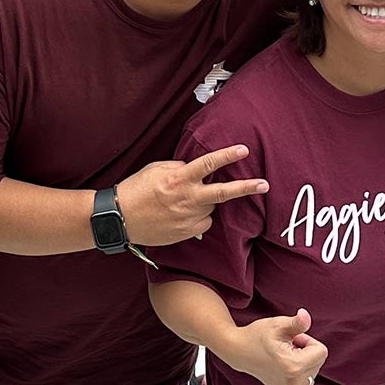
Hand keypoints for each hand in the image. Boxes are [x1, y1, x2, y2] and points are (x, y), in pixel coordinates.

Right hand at [115, 145, 267, 246]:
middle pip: (223, 193)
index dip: (227, 156)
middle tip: (264, 185)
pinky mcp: (186, 233)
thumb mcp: (156, 169)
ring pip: (210, 208)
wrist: (119, 219)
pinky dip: (199, 218)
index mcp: (179, 179)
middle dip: (246, 188)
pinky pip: (203, 223)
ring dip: (206, 202)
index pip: (208, 164)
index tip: (243, 150)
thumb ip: (179, 167)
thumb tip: (195, 168)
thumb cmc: (135, 190)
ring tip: (184, 201)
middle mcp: (187, 199)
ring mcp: (187, 218)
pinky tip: (182, 215)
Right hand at [231, 308, 327, 384]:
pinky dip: (299, 371)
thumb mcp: (278, 325)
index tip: (291, 339)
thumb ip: (297, 323)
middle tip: (285, 347)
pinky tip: (283, 366)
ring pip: (313, 371)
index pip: (321, 352)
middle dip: (305, 351)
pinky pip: (306, 380)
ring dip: (303, 361)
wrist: (238, 352)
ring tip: (283, 356)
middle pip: (318, 362)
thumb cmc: (258, 335)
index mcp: (294, 368)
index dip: (307, 341)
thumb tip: (306, 315)